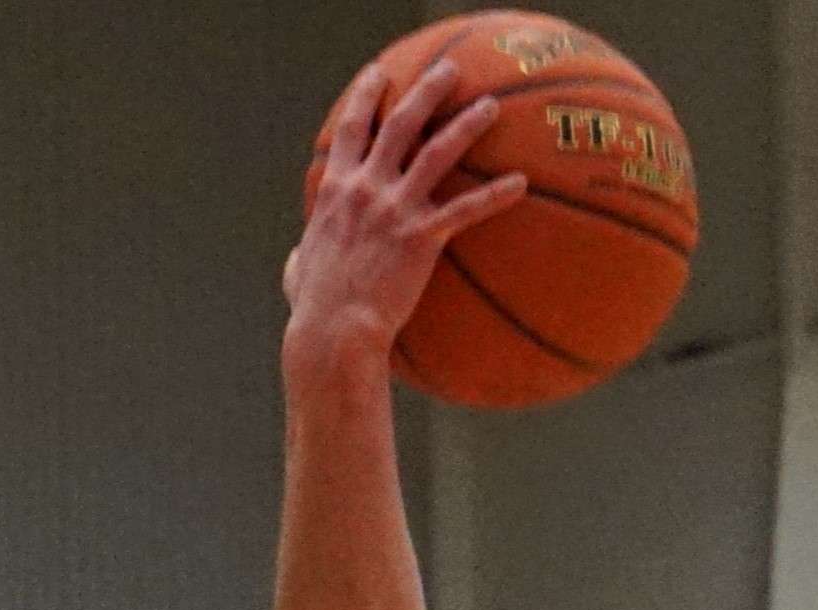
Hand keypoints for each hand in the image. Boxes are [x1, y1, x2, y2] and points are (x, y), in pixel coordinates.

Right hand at [282, 53, 523, 360]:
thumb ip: (302, 257)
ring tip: (490, 106)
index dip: (365, 96)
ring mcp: (394, 210)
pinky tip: (520, 184)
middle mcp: (366, 188)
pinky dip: (495, 195)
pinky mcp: (421, 238)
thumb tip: (297, 263)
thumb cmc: (315, 311)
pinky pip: (466, 210)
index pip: (352, 129)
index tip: (379, 74)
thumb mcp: (298, 273)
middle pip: (400, 123)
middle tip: (448, 70)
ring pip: (437, 152)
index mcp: (336, 190)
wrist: (335, 333)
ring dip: (466, 124)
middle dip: (426, 90)